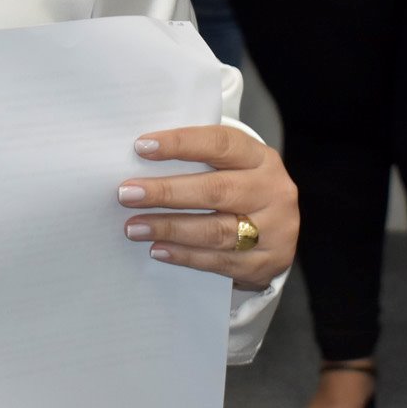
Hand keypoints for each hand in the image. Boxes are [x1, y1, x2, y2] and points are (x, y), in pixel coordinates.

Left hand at [118, 126, 297, 291]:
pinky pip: (218, 261)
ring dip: (169, 228)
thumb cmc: (240, 189)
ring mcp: (274, 230)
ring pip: (215, 230)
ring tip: (135, 227)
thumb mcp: (231, 167)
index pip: (220, 144)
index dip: (181, 144)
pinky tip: (158, 249)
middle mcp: (272, 191)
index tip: (141, 147)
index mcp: (261, 158)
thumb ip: (197, 161)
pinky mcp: (265, 264)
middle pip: (215, 190)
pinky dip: (185, 255)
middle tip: (128, 194)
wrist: (278, 233)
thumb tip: (140, 161)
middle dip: (166, 192)